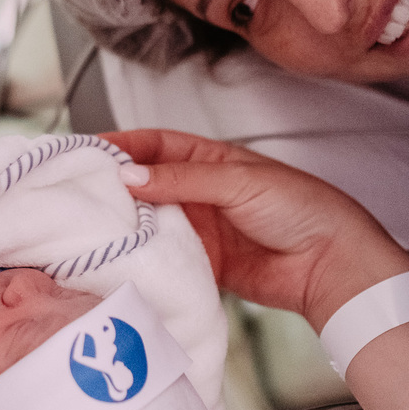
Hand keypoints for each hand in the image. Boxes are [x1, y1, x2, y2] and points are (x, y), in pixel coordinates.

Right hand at [105, 129, 408, 328]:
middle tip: (77, 191)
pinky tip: (122, 255)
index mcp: (209, 158)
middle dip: (112, 186)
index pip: (153, 145)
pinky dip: (142, 255)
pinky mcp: (200, 262)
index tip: (87, 152)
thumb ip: (182, 178)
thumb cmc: (302, 207)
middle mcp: (198, 191)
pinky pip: (163, 256)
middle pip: (144, 184)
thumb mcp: (238, 181)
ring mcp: (198, 227)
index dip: (120, 146)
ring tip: (91, 225)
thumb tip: (131, 175)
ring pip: (148, 220)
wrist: (331, 264)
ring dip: (123, 222)